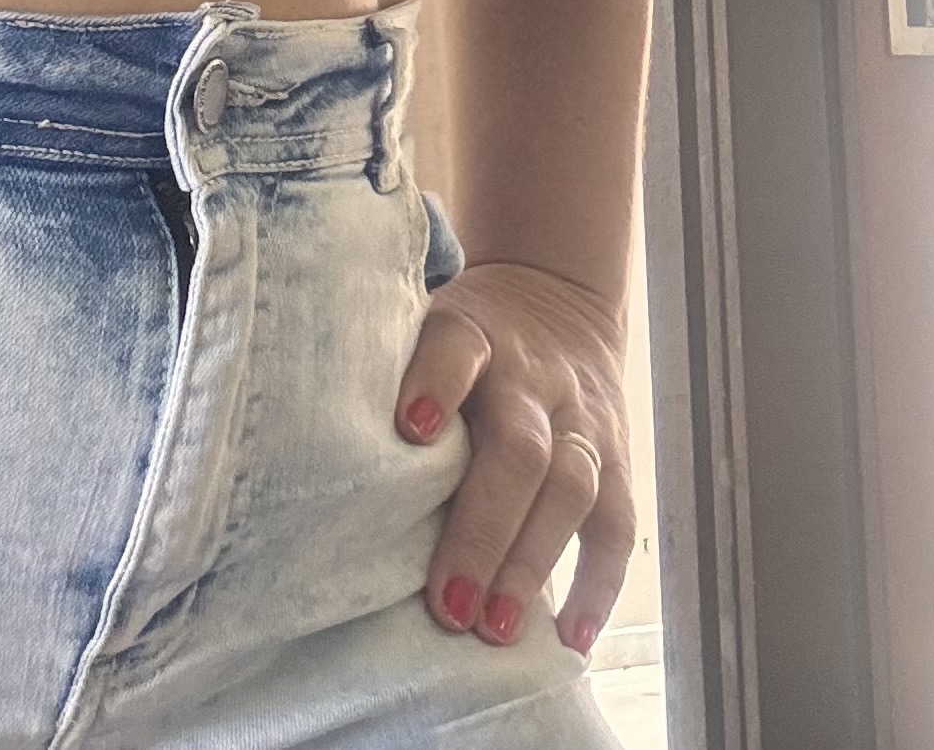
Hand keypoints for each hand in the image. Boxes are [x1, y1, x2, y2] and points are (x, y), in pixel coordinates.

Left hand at [395, 259, 635, 656]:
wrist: (556, 292)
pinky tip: (571, 639)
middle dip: (483, 529)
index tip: (409, 433)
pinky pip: (618, 523)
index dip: (435, 385)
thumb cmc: (463, 334)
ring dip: (532, 564)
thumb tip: (315, 442)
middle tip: (448, 605)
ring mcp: (583, 417)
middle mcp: (534, 377)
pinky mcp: (617, 456)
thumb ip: (389, 369)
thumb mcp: (424, 322)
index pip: (456, 348)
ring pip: (571, 489)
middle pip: (519, 448)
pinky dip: (598, 584)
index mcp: (474, 333)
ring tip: (494, 631)